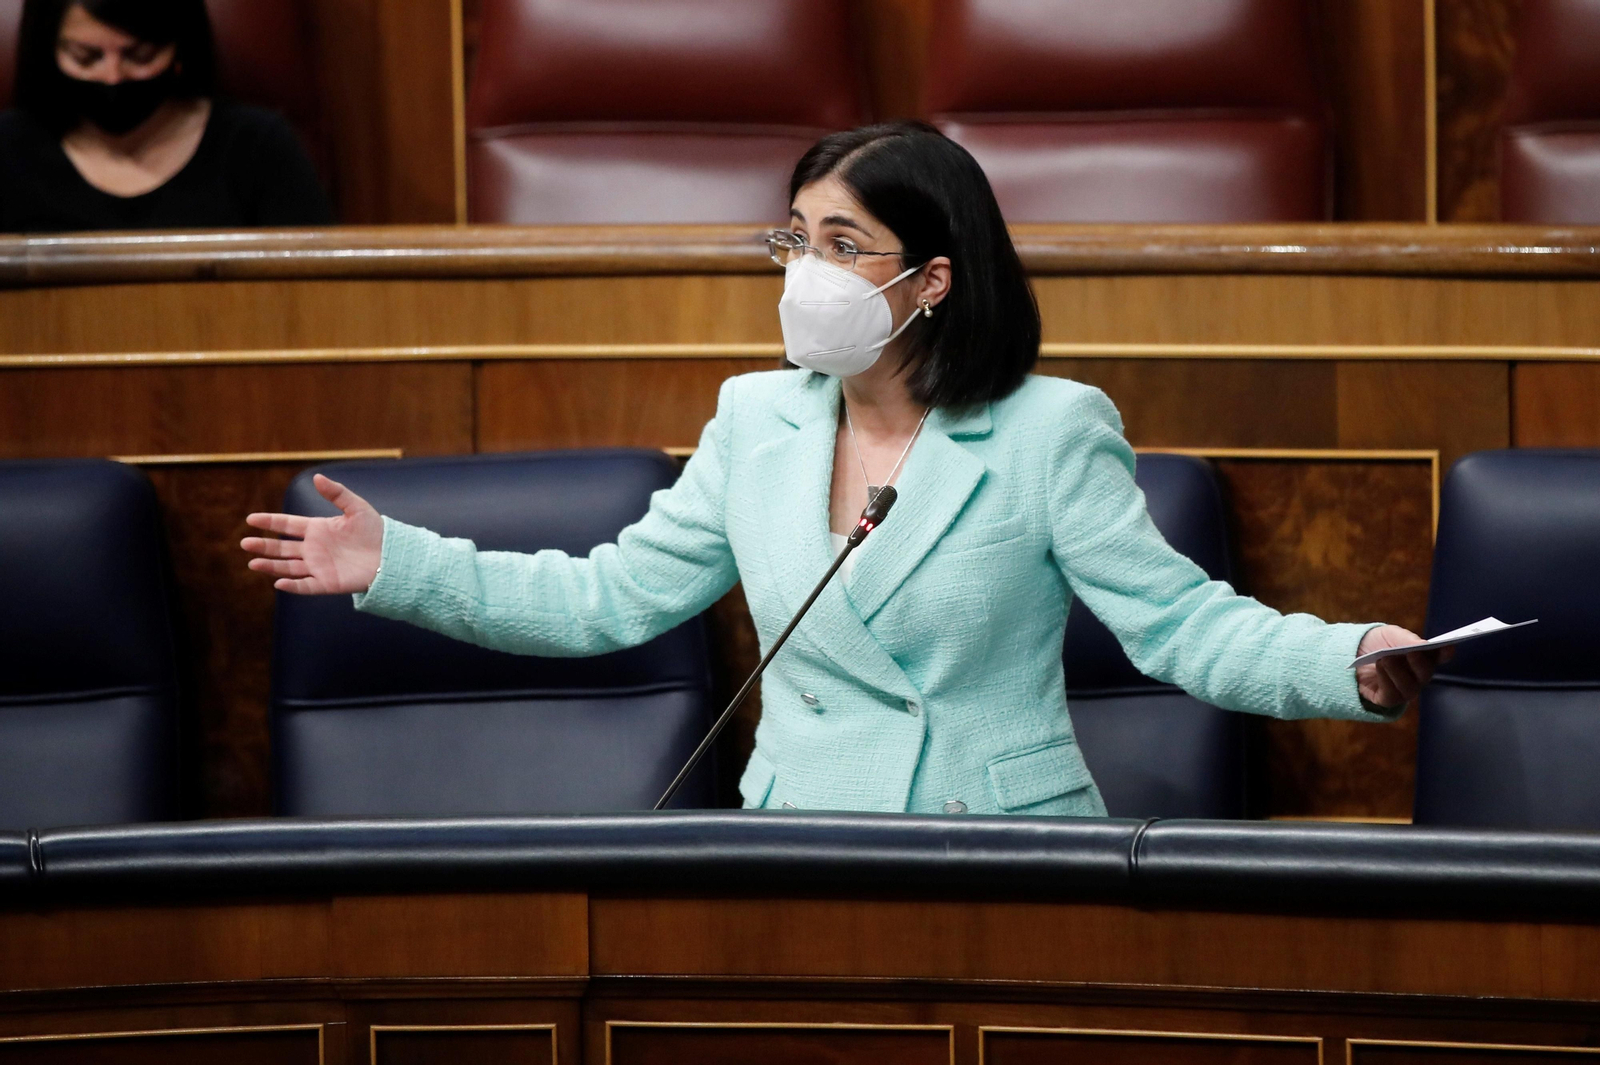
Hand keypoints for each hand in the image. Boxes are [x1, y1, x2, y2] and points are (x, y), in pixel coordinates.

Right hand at [241, 474, 382, 594]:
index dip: (269, 522)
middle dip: (263, 546)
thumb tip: (317, 477)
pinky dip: (293, 586)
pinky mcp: (327, 583)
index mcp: (318, 529)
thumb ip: (336, 493)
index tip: (251, 519)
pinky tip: (279, 582)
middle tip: (244, 543)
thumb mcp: (356, 507)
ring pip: (288, 567)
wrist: (391, 555)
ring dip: (271, 566)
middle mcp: (314, 548)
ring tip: (252, 563)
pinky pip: (306, 586)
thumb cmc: (375, 530)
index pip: (287, 525)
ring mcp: (319, 566)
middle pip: (282, 548)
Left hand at [1355, 624, 1448, 708]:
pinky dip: (1386, 680)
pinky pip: (1391, 695)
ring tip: (1386, 658)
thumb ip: (1406, 639)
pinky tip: (1379, 667)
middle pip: (1425, 674)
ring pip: (1409, 687)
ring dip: (1398, 672)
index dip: (1445, 653)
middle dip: (1419, 664)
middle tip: (1411, 652)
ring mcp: (1404, 690)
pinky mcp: (1387, 699)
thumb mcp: (1390, 635)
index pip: (1440, 657)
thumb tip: (1423, 644)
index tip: (1447, 646)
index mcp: (1423, 657)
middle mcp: (1417, 676)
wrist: (1350, 654)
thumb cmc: (1376, 643)